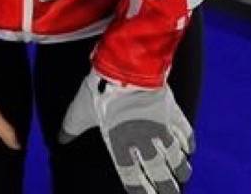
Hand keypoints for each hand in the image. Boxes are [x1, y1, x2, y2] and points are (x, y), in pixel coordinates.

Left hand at [59, 71, 193, 193]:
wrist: (127, 68)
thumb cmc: (100, 90)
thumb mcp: (79, 112)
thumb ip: (70, 129)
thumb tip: (60, 139)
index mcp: (119, 145)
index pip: (132, 177)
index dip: (141, 190)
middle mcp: (142, 141)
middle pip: (159, 171)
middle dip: (166, 186)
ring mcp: (159, 126)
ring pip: (175, 155)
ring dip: (181, 167)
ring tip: (183, 175)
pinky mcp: (170, 110)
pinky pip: (184, 131)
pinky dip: (188, 141)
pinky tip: (190, 148)